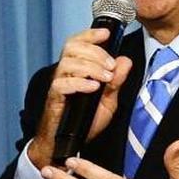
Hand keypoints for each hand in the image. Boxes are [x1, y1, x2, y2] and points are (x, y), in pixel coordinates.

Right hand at [26, 28, 133, 167]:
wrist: (67, 144)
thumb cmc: (84, 122)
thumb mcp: (108, 101)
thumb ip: (116, 82)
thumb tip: (125, 60)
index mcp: (76, 70)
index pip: (77, 43)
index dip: (90, 34)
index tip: (106, 33)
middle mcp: (64, 74)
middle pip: (72, 48)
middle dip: (95, 51)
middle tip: (110, 65)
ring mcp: (58, 86)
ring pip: (68, 63)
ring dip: (90, 66)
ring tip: (105, 78)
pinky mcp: (54, 99)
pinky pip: (62, 84)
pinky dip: (80, 83)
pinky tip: (94, 88)